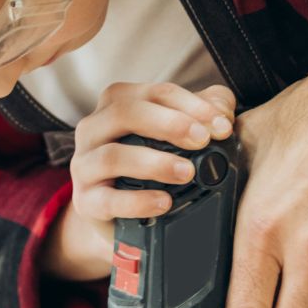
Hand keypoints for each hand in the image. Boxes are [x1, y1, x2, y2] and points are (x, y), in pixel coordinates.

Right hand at [44, 83, 238, 282]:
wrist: (121, 214)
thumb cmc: (150, 166)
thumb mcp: (175, 135)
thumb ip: (203, 113)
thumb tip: (222, 113)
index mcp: (117, 104)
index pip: (155, 92)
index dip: (192, 105)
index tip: (222, 127)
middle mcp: (94, 129)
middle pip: (125, 111)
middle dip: (169, 124)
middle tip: (203, 141)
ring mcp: (85, 165)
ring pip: (113, 155)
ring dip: (154, 162)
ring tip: (187, 172)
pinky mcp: (85, 201)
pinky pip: (107, 199)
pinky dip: (138, 201)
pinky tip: (164, 202)